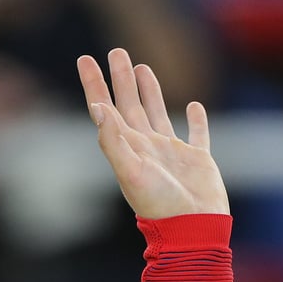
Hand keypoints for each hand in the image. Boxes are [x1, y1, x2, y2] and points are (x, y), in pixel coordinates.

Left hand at [77, 48, 227, 219]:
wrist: (192, 230)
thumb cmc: (160, 205)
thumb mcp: (130, 172)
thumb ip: (113, 141)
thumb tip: (98, 108)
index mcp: (127, 148)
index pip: (105, 108)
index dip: (94, 84)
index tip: (85, 58)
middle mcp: (146, 147)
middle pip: (130, 105)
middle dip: (121, 78)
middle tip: (116, 51)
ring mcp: (171, 153)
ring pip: (157, 113)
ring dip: (150, 91)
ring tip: (143, 67)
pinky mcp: (197, 160)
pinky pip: (197, 134)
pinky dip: (196, 120)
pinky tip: (193, 106)